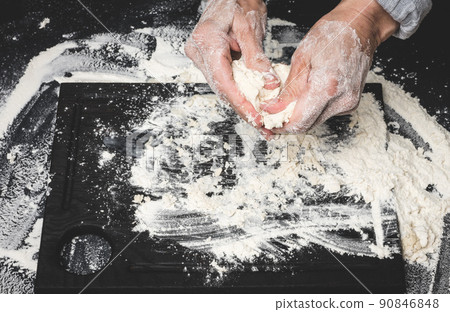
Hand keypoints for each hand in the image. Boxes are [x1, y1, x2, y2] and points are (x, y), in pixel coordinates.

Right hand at [185, 0, 279, 137]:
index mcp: (206, 40)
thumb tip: (269, 83)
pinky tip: (249, 106)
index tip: (254, 117)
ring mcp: (200, 57)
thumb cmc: (237, 1)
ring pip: (221, 88)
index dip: (240, 102)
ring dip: (240, 105)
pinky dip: (237, 94)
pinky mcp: (206, 60)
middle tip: (261, 125)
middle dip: (242, 109)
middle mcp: (198, 51)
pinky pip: (223, 82)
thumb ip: (257, 58)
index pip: (223, 79)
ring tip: (258, 120)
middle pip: (221, 88)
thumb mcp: (250, 28)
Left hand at [261, 0, 398, 133]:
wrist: (359, 27)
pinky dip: (313, 109)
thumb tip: (274, 108)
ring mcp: (349, 103)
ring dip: (301, 116)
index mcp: (327, 87)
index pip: (299, 122)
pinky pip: (326, 113)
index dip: (280, 126)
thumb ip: (288, 89)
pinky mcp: (351, 103)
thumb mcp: (301, 58)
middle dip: (288, 122)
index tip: (268, 121)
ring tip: (289, 102)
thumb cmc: (332, 35)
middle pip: (307, 125)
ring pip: (316, 121)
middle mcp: (341, 100)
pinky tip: (307, 96)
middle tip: (274, 113)